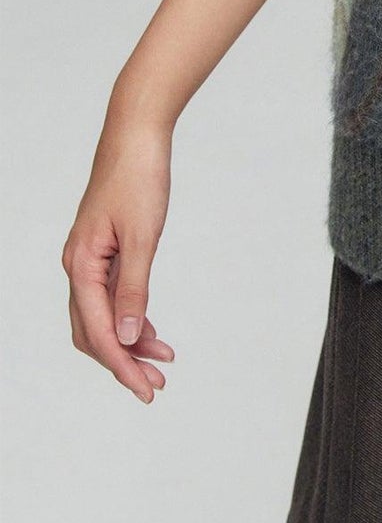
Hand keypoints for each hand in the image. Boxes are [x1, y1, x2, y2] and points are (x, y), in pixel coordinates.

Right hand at [62, 117, 175, 403]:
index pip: (99, 331)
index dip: (122, 365)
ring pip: (102, 316)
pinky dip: (130, 316)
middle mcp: (78, 267)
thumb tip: (129, 336)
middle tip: (155, 385)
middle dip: (123, 361)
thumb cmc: (138, 178)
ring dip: (129, 341)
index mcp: (81, 266)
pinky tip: (150, 330)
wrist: (136, 134)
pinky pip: (110, 296)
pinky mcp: (103, 250)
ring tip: (161, 361)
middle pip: (94, 332)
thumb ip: (134, 288)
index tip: (145, 388)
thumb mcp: (143, 236)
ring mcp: (89, 259)